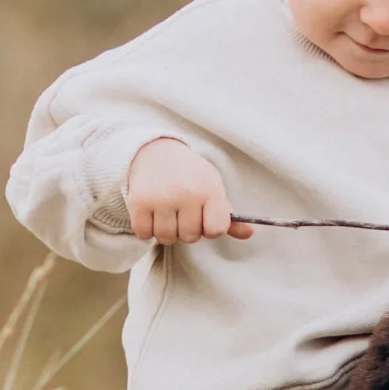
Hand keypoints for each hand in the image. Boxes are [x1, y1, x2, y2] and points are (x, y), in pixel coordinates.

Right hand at [123, 138, 254, 244]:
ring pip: (166, 237)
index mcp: (209, 190)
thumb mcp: (212, 187)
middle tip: (181, 212)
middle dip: (186, 229)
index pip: (216, 230)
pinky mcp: (139, 202)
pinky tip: (151, 213)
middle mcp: (187, 193)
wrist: (155, 152)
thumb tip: (249, 234)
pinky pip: (144, 233)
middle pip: (190, 237)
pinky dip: (146, 229)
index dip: (210, 228)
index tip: (204, 218)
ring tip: (166, 212)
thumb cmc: (190, 175)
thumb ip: (228, 215)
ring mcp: (162, 198)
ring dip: (166, 231)